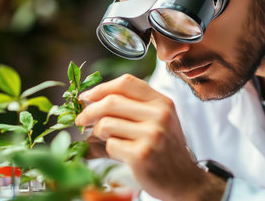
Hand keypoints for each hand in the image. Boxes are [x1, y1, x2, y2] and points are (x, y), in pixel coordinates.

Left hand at [75, 74, 225, 199]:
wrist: (184, 180)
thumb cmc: (166, 149)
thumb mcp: (158, 121)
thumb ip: (132, 108)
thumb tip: (89, 103)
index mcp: (162, 102)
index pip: (126, 83)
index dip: (101, 88)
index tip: (86, 96)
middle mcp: (159, 115)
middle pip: (111, 101)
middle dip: (89, 111)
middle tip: (80, 120)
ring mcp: (151, 134)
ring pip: (106, 124)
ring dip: (96, 133)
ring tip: (98, 140)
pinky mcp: (141, 154)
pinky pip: (110, 146)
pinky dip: (105, 150)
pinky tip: (111, 153)